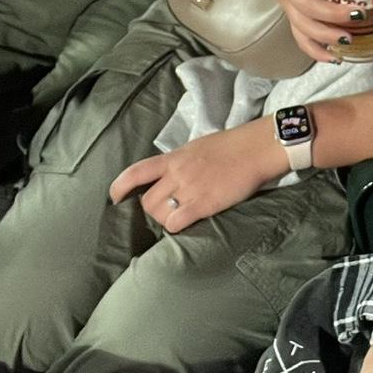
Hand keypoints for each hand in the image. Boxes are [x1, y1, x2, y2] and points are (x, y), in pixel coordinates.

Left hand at [108, 118, 283, 230]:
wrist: (257, 148)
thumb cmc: (232, 145)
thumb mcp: (198, 146)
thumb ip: (181, 161)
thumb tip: (171, 174)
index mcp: (174, 157)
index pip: (136, 172)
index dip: (120, 187)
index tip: (115, 198)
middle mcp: (177, 172)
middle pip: (147, 201)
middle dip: (149, 212)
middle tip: (162, 213)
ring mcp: (190, 188)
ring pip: (159, 214)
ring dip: (163, 221)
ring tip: (176, 219)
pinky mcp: (204, 203)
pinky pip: (178, 222)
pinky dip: (176, 227)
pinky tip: (185, 225)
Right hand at [255, 0, 367, 61]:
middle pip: (306, 8)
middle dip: (333, 14)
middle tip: (359, 14)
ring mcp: (287, 4)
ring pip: (303, 27)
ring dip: (326, 37)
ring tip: (349, 40)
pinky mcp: (290, 14)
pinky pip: (299, 37)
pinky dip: (315, 51)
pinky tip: (335, 58)